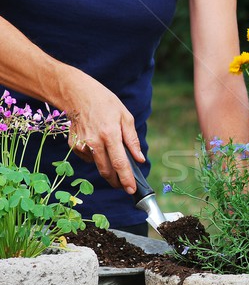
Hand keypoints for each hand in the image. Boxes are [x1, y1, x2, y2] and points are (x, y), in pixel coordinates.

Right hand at [63, 68, 143, 193]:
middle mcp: (95, 142)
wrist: (77, 94)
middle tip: (125, 186)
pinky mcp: (73, 145)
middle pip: (106, 170)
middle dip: (117, 182)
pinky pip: (88, 158)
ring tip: (116, 170)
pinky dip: (96, 158)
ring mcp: (82, 144)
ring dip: (108, 172)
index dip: (126, 179)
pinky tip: (99, 147)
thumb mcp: (125, 117)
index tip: (132, 190)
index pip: (120, 163)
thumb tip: (139, 159)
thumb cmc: (105, 103)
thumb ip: (132, 140)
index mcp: (110, 134)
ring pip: (97, 166)